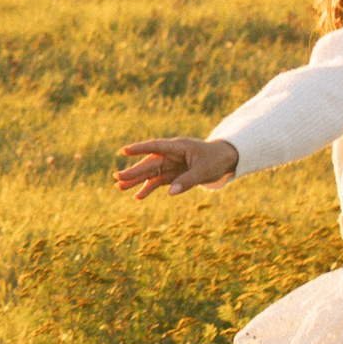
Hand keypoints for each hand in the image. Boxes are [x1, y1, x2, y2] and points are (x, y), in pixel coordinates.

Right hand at [112, 135, 238, 198]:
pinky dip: (148, 189)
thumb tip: (170, 192)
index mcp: (178, 147)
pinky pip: (157, 182)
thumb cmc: (215, 159)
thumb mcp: (204, 170)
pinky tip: (137, 196)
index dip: (140, 149)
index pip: (156, 147)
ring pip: (150, 173)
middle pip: (149, 163)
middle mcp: (171, 155)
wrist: (224, 159)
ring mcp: (171, 164)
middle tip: (118, 177)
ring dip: (136, 180)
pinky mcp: (173, 174)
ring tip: (120, 187)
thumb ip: (187, 181)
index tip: (125, 151)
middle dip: (134, 171)